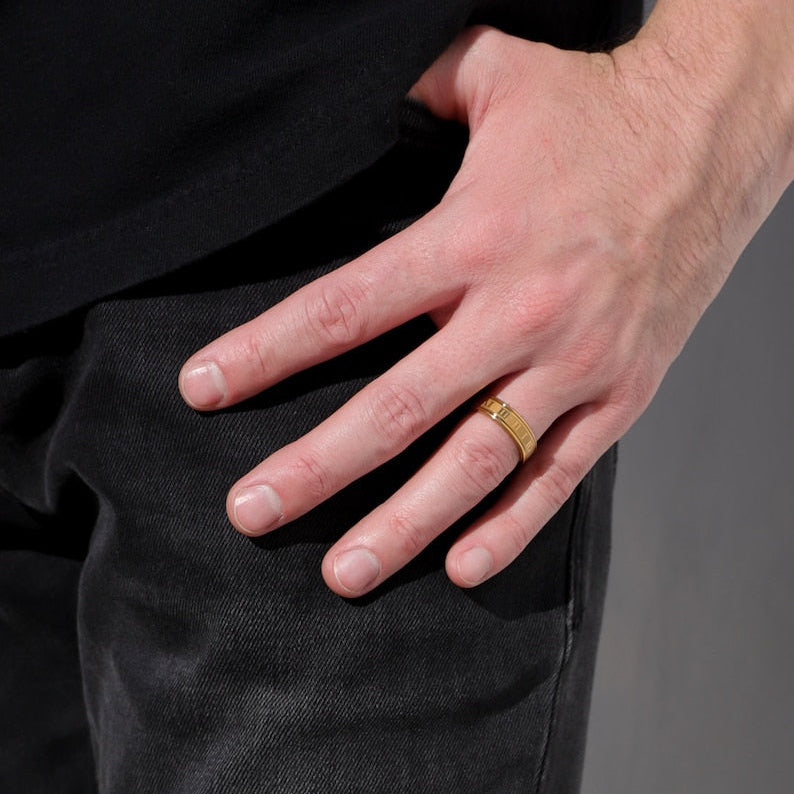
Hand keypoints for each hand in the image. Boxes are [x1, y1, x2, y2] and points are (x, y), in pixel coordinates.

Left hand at [179, 24, 791, 596]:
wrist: (713, 141)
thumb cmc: (601, 116)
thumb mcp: (500, 76)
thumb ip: (419, 85)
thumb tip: (357, 93)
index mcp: (473, 238)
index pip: (344, 308)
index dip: (265, 354)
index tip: (205, 389)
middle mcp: (517, 312)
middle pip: (395, 408)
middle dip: (315, 468)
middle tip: (250, 512)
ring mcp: (573, 363)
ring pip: (474, 463)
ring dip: (403, 524)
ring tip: (343, 570)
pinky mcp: (619, 393)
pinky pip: (559, 476)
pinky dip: (511, 526)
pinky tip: (461, 563)